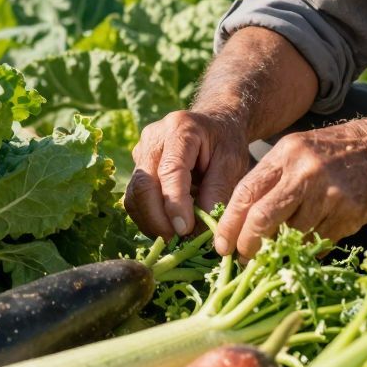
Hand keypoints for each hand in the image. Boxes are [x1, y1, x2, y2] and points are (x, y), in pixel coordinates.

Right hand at [125, 108, 251, 240]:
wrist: (214, 124)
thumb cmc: (225, 143)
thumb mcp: (232, 163)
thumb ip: (217, 191)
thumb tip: (198, 229)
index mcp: (180, 129)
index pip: (170, 171)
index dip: (175, 204)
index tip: (185, 230)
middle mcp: (153, 137)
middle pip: (144, 185)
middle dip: (158, 220)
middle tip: (177, 242)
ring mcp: (140, 152)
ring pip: (134, 196)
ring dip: (151, 223)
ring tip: (174, 238)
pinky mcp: (136, 167)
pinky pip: (134, 199)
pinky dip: (148, 218)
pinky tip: (166, 228)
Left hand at [215, 117, 366, 258]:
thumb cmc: (336, 153)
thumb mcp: (299, 151)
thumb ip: (272, 180)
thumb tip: (241, 224)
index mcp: (286, 154)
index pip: (246, 193)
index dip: (229, 224)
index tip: (222, 245)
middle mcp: (305, 172)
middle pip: (262, 218)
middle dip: (248, 244)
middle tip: (245, 257)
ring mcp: (329, 193)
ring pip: (291, 236)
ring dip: (281, 250)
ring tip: (278, 253)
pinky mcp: (350, 212)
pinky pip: (319, 242)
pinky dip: (309, 249)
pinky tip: (309, 245)